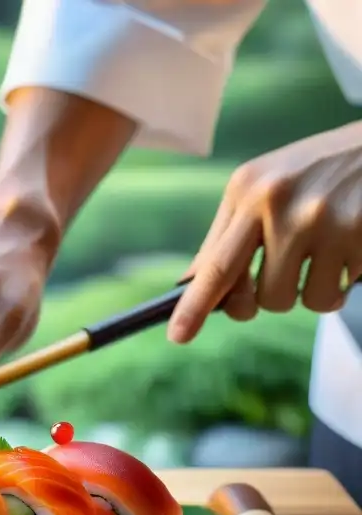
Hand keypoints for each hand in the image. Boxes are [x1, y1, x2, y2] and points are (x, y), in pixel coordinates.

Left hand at [169, 121, 361, 342]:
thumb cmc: (315, 170)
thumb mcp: (263, 185)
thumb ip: (228, 232)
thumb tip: (192, 283)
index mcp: (246, 191)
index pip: (214, 264)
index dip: (195, 306)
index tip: (178, 335)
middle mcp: (279, 204)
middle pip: (260, 296)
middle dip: (265, 301)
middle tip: (280, 277)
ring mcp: (322, 220)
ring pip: (301, 301)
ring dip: (310, 291)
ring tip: (323, 256)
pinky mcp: (358, 234)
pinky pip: (338, 291)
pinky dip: (342, 281)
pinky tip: (348, 248)